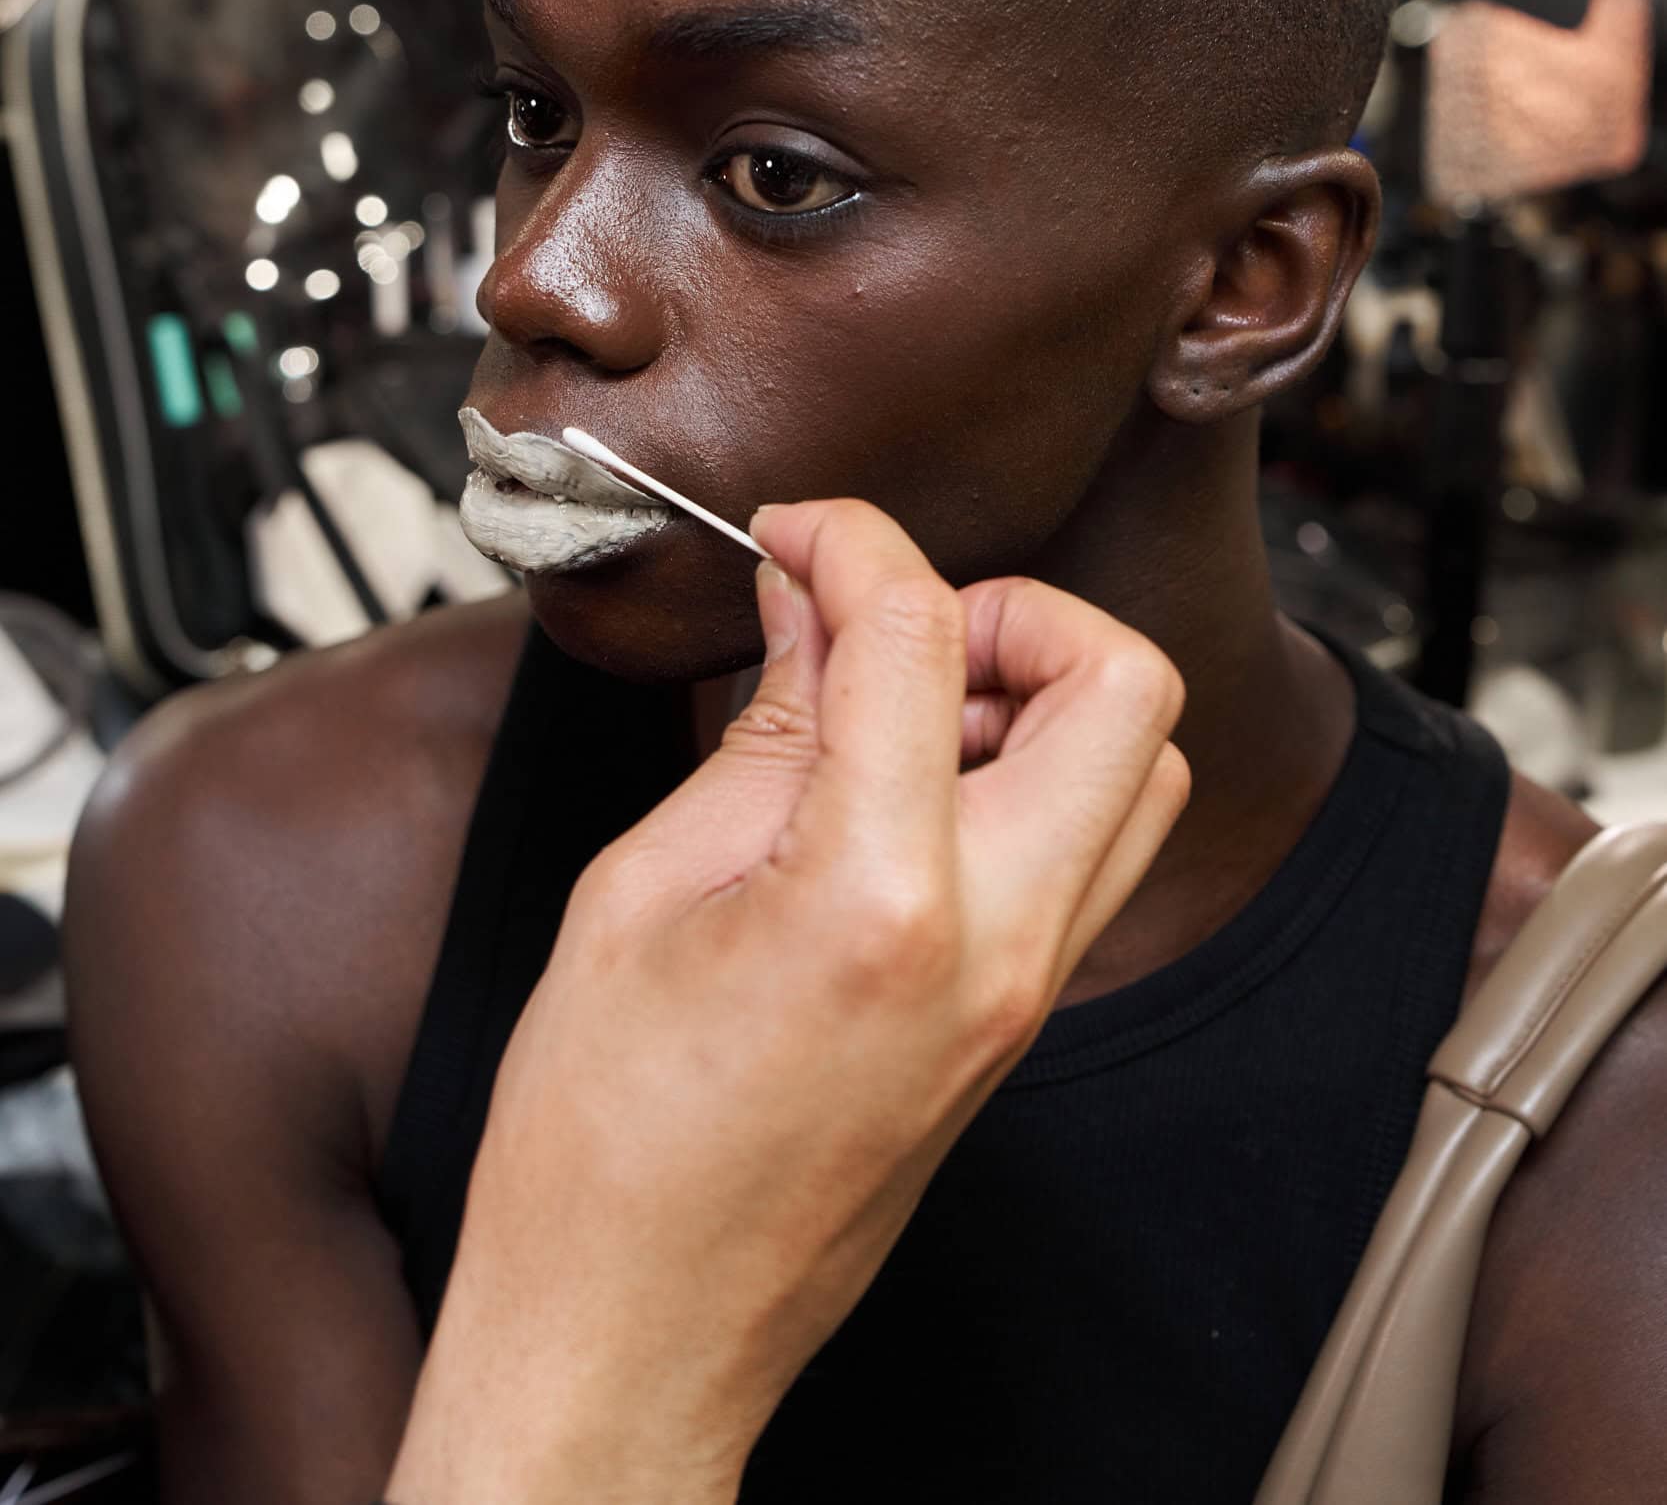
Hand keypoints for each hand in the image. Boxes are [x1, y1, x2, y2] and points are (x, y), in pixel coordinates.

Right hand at [387, 498, 1187, 1504]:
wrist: (633, 1340)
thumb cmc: (599, 1149)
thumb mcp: (641, 894)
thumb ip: (758, 730)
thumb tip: (805, 604)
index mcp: (880, 900)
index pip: (923, 633)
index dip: (852, 540)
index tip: (795, 535)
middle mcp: (997, 945)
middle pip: (1122, 685)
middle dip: (1010, 607)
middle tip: (886, 625)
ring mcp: (1028, 994)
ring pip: (1137, 768)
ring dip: (1035, 694)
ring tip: (892, 707)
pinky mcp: (1021, 1024)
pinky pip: (1089, 850)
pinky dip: (1024, 774)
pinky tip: (896, 783)